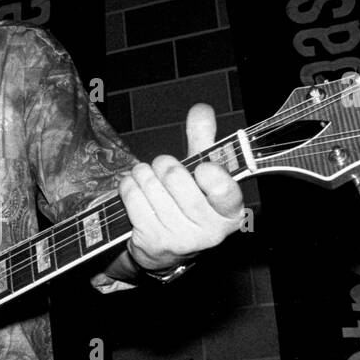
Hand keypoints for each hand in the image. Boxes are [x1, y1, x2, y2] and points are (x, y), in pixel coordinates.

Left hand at [119, 103, 244, 271]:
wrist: (165, 249)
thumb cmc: (186, 205)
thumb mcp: (202, 175)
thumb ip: (204, 141)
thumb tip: (201, 110)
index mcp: (231, 213)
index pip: (224, 189)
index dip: (210, 173)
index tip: (202, 168)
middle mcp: (209, 231)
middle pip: (175, 177)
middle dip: (164, 164)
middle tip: (164, 170)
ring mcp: (180, 239)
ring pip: (150, 184)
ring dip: (143, 173)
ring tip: (148, 179)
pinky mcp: (152, 241)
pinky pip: (132, 196)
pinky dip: (129, 186)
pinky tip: (135, 190)